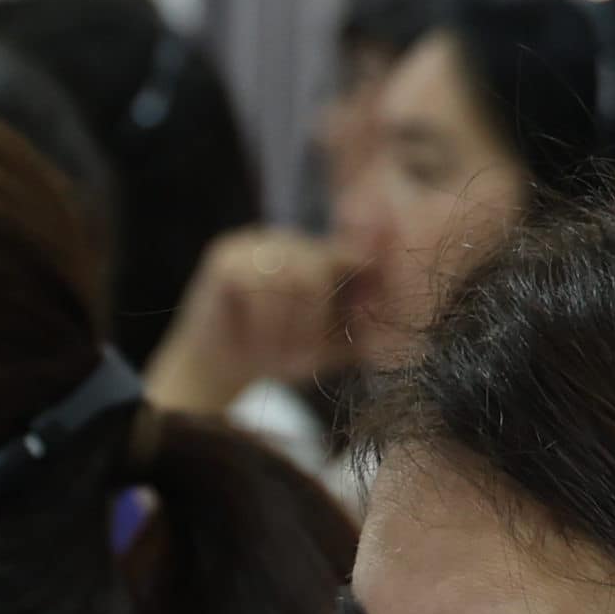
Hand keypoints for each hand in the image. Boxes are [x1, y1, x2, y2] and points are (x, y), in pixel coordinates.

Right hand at [144, 227, 347, 415]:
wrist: (218, 371)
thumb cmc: (277, 356)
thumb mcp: (329, 348)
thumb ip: (363, 333)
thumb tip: (396, 329)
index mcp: (323, 255)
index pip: (353, 251)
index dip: (364, 270)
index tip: (364, 309)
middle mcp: (292, 241)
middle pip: (320, 266)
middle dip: (312, 321)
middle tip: (299, 361)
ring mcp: (257, 242)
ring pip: (290, 275)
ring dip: (285, 326)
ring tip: (272, 353)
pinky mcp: (224, 255)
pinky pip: (253, 283)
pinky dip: (259, 321)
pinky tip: (249, 336)